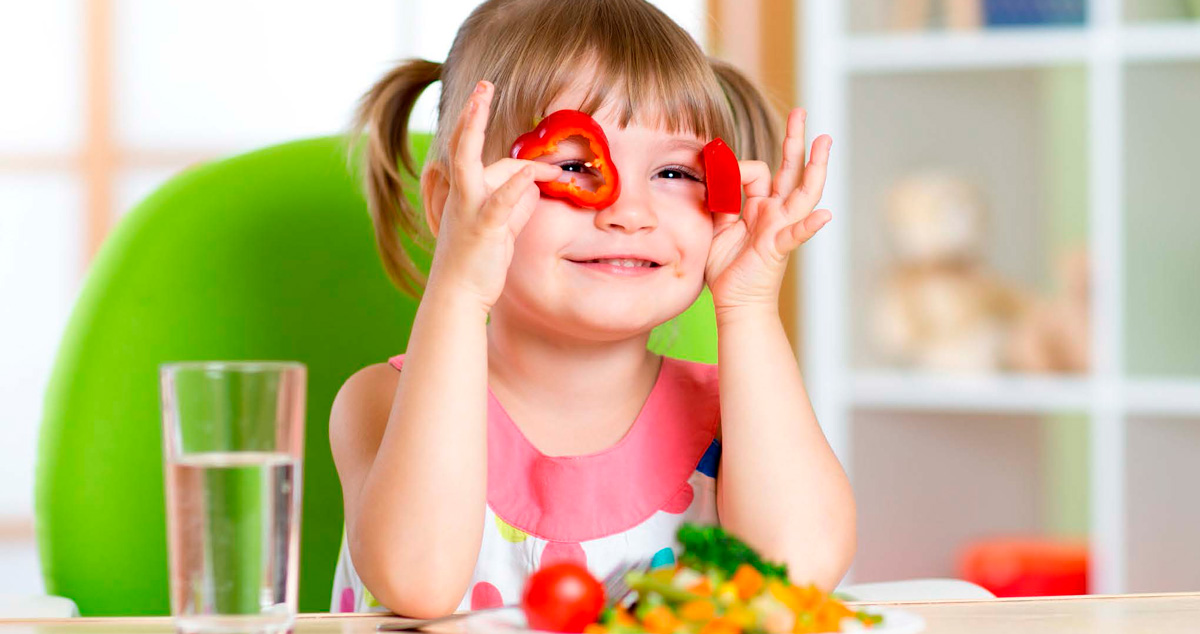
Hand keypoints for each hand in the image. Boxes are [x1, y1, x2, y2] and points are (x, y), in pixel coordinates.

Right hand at [427, 80, 561, 310]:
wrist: (458, 295)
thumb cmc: (478, 262)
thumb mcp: (501, 227)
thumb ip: (517, 204)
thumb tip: (534, 184)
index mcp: (465, 193)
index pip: (486, 161)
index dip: (516, 157)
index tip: (529, 147)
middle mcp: (461, 195)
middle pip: (466, 146)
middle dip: (473, 113)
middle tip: (484, 84)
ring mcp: (468, 209)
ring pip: (468, 160)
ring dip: (474, 126)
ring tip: (483, 95)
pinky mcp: (483, 228)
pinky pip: (498, 201)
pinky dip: (515, 186)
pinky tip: (530, 173)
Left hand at [705, 108, 831, 312]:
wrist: (735, 302)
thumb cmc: (727, 268)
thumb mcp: (718, 227)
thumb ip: (720, 202)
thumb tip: (717, 174)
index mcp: (760, 206)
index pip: (756, 171)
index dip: (735, 167)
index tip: (714, 172)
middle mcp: (775, 212)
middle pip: (790, 170)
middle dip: (795, 141)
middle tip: (801, 112)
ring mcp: (781, 228)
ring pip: (802, 192)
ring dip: (815, 167)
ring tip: (825, 142)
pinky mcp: (778, 248)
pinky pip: (796, 235)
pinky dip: (809, 226)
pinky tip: (824, 216)